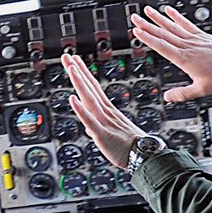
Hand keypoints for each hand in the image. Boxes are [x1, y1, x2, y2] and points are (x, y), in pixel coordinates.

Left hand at [61, 52, 143, 169]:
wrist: (145, 156)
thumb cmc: (128, 146)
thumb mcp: (110, 134)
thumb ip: (97, 127)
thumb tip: (88, 127)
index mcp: (108, 110)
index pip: (93, 87)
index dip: (83, 73)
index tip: (75, 60)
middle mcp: (105, 112)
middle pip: (89, 88)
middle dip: (77, 71)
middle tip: (67, 56)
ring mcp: (104, 121)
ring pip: (89, 99)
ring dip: (80, 83)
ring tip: (71, 68)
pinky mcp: (102, 135)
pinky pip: (90, 120)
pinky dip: (81, 110)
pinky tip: (72, 99)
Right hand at [128, 5, 211, 103]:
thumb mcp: (202, 89)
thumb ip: (183, 94)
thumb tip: (167, 97)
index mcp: (185, 58)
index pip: (162, 46)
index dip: (148, 38)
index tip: (136, 31)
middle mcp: (187, 46)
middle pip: (163, 34)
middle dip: (147, 25)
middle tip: (134, 18)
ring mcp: (193, 39)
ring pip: (172, 26)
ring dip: (158, 18)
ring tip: (146, 10)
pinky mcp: (200, 35)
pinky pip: (185, 23)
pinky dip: (176, 16)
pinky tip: (168, 10)